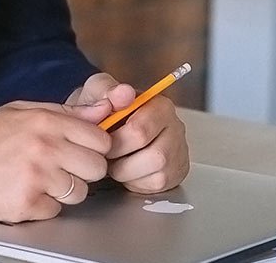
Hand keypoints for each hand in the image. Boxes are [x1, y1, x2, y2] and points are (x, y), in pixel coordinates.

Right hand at [0, 100, 113, 221]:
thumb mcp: (18, 112)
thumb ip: (63, 111)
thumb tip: (102, 110)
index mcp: (44, 121)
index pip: (100, 138)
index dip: (94, 147)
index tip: (82, 150)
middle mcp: (44, 147)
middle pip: (97, 167)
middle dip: (83, 171)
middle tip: (61, 169)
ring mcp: (36, 177)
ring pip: (80, 192)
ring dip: (63, 191)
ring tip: (38, 181)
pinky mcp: (26, 204)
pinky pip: (56, 211)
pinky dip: (42, 206)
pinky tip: (23, 193)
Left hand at [67, 72, 190, 193]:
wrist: (102, 129)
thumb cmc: (103, 110)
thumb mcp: (97, 92)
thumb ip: (105, 89)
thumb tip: (123, 93)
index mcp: (159, 105)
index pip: (141, 130)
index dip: (114, 140)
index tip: (101, 138)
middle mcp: (175, 127)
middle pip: (154, 155)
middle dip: (121, 158)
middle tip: (105, 152)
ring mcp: (177, 151)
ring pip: (157, 173)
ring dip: (127, 171)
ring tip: (114, 160)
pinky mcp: (174, 172)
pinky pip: (156, 185)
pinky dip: (135, 181)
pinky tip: (126, 168)